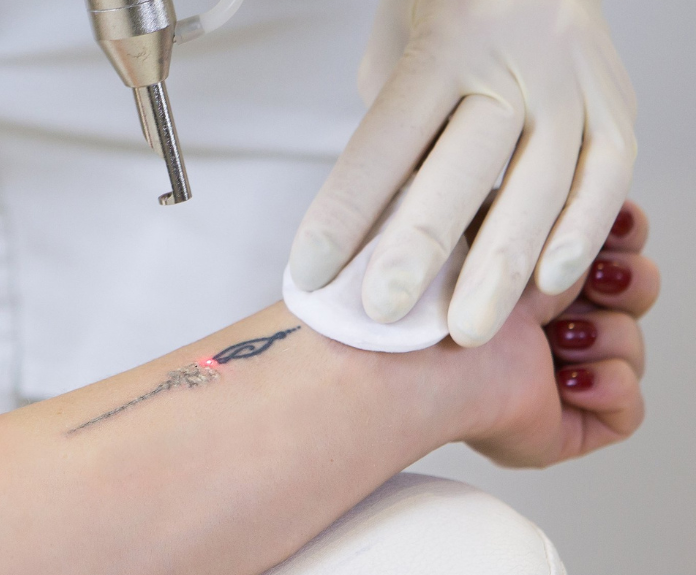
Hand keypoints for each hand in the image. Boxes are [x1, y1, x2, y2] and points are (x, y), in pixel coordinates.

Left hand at [289, 0, 636, 347]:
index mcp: (442, 46)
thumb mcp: (395, 55)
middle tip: (387, 312)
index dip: (347, 212)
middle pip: (463, 167)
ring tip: (466, 328)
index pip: (386, 142)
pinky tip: (549, 282)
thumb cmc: (444, 11)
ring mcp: (570, 81)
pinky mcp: (613, 101)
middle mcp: (511, 62)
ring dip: (500, 267)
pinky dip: (580, 232)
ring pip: (540, 184)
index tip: (314, 270)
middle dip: (420, 249)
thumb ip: (393, 133)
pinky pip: (606, 175)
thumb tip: (371, 222)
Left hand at [440, 201, 655, 466]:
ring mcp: (550, 375)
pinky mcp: (562, 427)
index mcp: (519, 271)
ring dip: (608, 336)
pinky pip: (627, 411)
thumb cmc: (442, 287)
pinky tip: (564, 379)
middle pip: (632, 293)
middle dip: (628, 281)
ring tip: (556, 337)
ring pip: (631, 348)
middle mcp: (536, 321)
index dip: (619, 236)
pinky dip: (608, 387)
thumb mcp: (502, 221)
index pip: (600, 246)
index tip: (615, 226)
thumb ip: (553, 210)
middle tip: (597, 281)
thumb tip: (602, 209)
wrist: (424, 356)